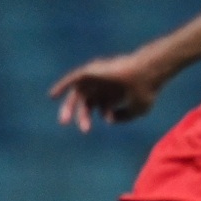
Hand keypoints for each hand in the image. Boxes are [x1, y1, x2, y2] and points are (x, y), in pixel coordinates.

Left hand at [50, 51, 166, 130]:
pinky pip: (73, 78)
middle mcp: (105, 84)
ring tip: (64, 122)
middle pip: (88, 100)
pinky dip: (63, 85)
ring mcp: (99, 77)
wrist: (147, 74)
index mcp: (116, 91)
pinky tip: (53, 95)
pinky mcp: (92, 70)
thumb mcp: (138, 109)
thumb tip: (109, 120)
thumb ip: (124, 116)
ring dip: (70, 107)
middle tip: (71, 126)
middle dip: (80, 115)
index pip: (102, 105)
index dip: (96, 116)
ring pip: (79, 93)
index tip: (88, 129)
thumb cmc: (146, 90)